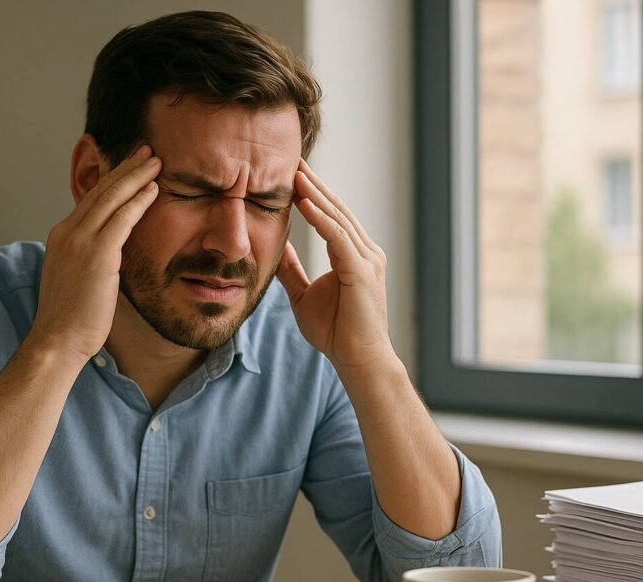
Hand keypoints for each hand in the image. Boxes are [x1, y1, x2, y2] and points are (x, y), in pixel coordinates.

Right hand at [29, 145, 160, 362]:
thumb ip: (91, 259)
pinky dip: (138, 200)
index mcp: (61, 236)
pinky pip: (122, 218)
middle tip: (146, 150)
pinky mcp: (97, 254)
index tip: (130, 168)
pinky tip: (153, 188)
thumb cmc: (70, 320)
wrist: (57, 340)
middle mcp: (67, 232)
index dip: (112, 180)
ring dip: (136, 176)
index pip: (91, 199)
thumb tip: (111, 254)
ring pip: (112, 197)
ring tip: (155, 161)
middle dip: (125, 168)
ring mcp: (80, 241)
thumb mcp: (77, 279)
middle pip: (101, 190)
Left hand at [277, 159, 394, 372]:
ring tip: (294, 173)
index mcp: (353, 255)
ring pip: (337, 218)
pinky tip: (304, 203)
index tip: (289, 174)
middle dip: (313, 184)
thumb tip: (275, 248)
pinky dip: (321, 219)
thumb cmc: (335, 332)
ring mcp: (367, 259)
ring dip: (315, 194)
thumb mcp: (302, 294)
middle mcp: (365, 251)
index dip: (311, 194)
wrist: (357, 360)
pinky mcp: (362, 271)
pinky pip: (338, 238)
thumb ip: (290, 270)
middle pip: (336, 209)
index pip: (331, 215)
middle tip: (291, 159)